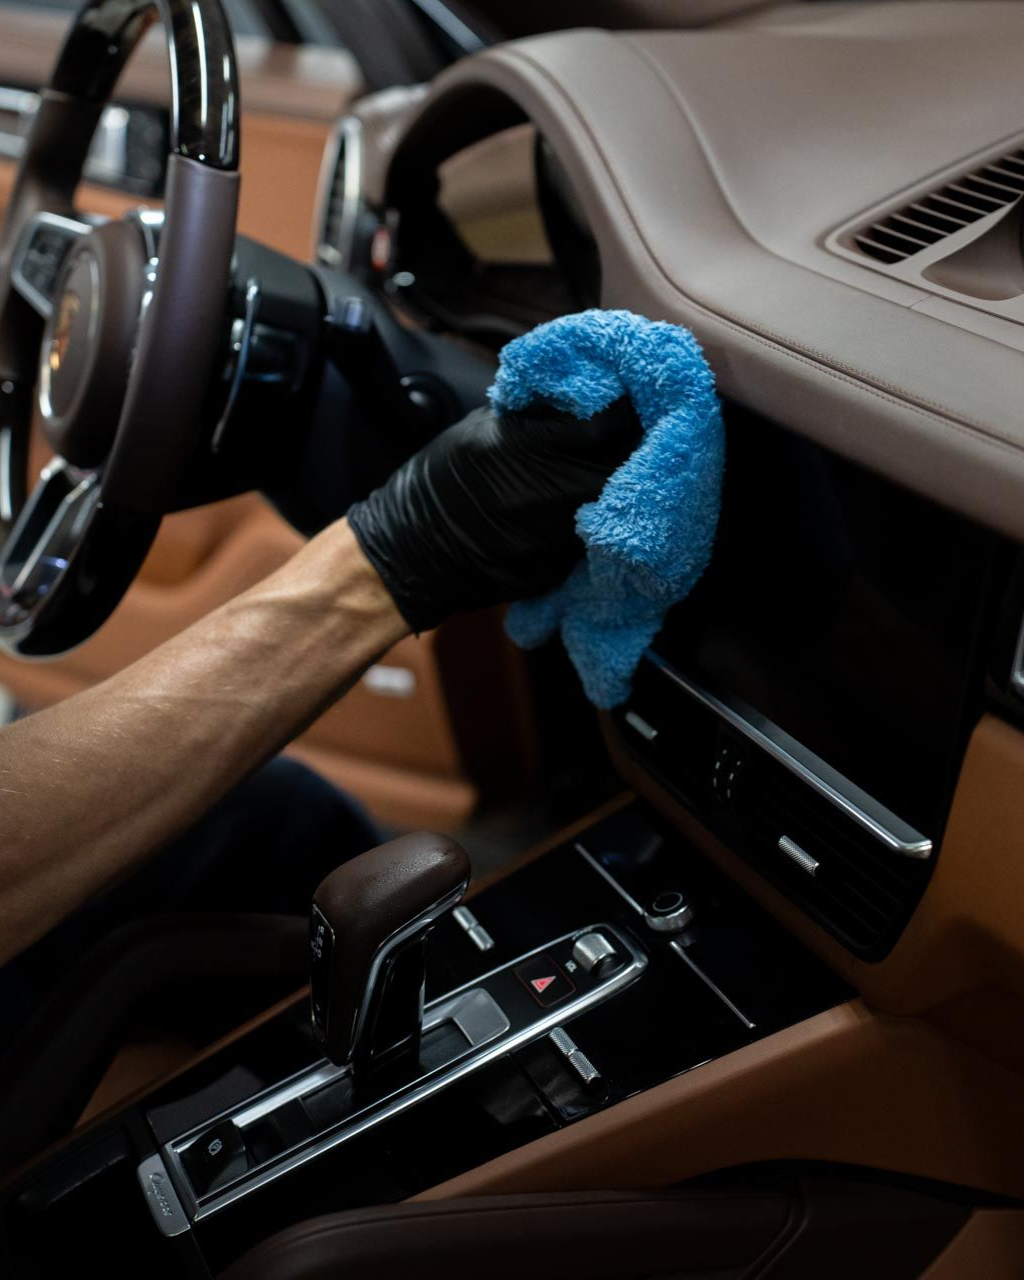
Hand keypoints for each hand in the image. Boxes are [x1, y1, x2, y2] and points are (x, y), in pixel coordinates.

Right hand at [347, 398, 640, 631]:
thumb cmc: (443, 479)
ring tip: (616, 466)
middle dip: (634, 446)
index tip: (628, 399)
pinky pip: (596, 538)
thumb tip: (587, 390)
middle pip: (624, 465)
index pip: (607, 424)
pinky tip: (587, 507)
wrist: (411, 549)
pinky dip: (599, 519)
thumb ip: (540, 411)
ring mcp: (556, 540)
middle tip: (635, 432)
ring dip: (622, 483)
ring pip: (616, 504)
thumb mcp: (485, 426)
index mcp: (528, 450)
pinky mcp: (559, 570)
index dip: (624, 408)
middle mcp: (549, 497)